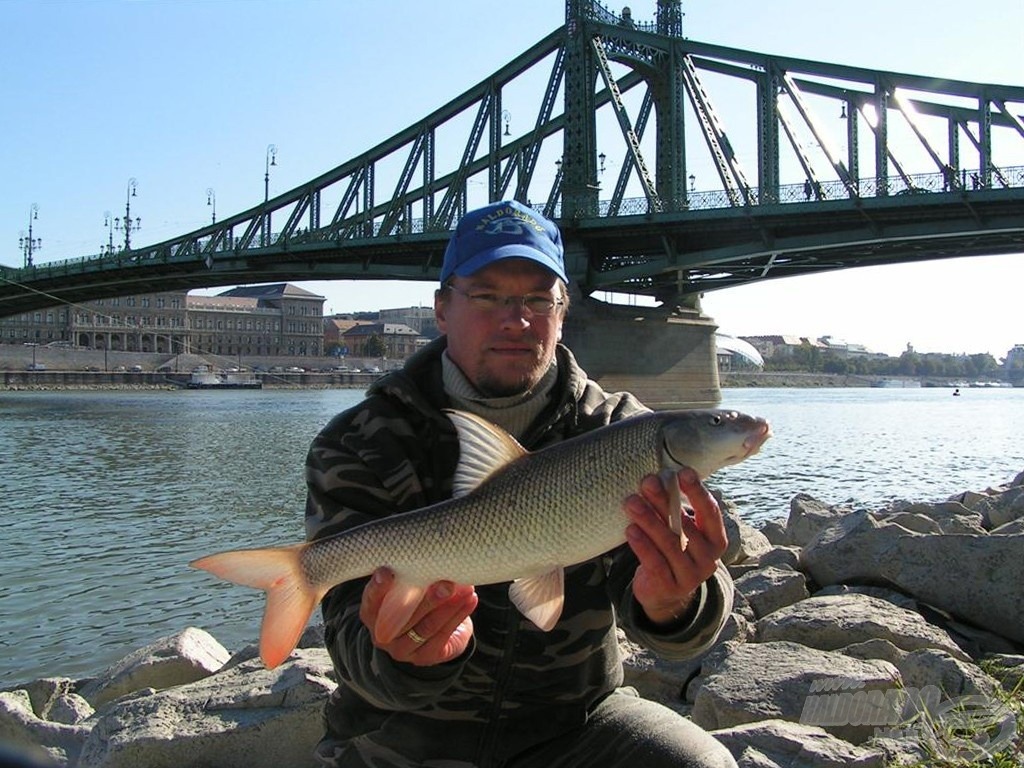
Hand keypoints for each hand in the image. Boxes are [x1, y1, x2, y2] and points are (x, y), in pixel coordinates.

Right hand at [360, 567, 477, 665]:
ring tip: (466, 589)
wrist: (429, 634)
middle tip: (446, 582)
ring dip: (449, 607)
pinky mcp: (425, 657)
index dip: (378, 588)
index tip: (387, 571)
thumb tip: (432, 554)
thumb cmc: (414, 600)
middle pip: (405, 617)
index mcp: (371, 615)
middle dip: (428, 599)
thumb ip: (409, 576)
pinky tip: (470, 601)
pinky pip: (443, 635)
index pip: (371, 603)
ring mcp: (403, 650)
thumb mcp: (405, 588)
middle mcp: (383, 635)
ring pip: (427, 627)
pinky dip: (459, 615)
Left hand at [623, 467, 727, 625]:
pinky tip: (630, 529)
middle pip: (685, 526)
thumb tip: (658, 478)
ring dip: (649, 520)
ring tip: (631, 502)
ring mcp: (690, 575)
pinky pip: (655, 562)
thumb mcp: (680, 532)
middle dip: (664, 501)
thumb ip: (675, 511)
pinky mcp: (670, 587)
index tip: (683, 472)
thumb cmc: (673, 550)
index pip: (710, 512)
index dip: (698, 491)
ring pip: (669, 543)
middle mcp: (708, 558)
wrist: (664, 594)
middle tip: (647, 482)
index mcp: (716, 540)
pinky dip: (642, 544)